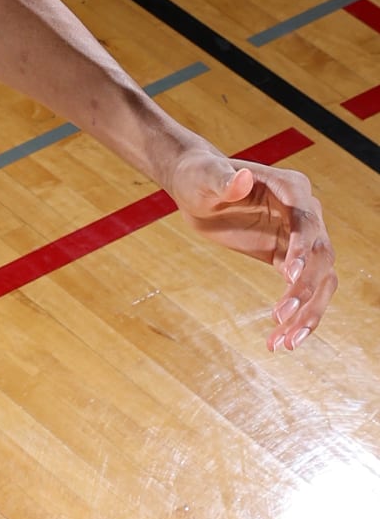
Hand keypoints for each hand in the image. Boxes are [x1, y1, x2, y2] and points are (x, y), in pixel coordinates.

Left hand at [166, 143, 336, 350]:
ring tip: (285, 343)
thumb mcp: (204, 177)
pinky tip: (278, 341)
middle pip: (321, 256)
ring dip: (308, 312)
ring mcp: (300, 239)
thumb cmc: (200, 176)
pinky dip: (295, 316)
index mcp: (292, 188)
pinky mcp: (288, 259)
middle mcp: (305, 214)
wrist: (197, 188)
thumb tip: (242, 178)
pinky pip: (301, 290)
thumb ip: (224, 180)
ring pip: (320, 280)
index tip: (289, 273)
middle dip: (305, 288)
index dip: (303, 246)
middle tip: (280, 317)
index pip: (307, 220)